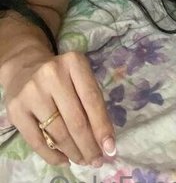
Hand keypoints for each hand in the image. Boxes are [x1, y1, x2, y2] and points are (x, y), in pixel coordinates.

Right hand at [4, 50, 115, 167]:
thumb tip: (104, 142)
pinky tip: (64, 160)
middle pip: (76, 120)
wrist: (25, 68)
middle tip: (96, 160)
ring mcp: (32, 92)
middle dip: (89, 146)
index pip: (92, 99)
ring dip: (73, 152)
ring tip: (83, 160)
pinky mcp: (16, 110)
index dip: (102, 126)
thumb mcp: (79, 78)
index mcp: (74, 63)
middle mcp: (52, 74)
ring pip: (58, 133)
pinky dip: (53, 156)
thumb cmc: (61, 76)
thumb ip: (91, 103)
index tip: (110, 148)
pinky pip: (37, 141)